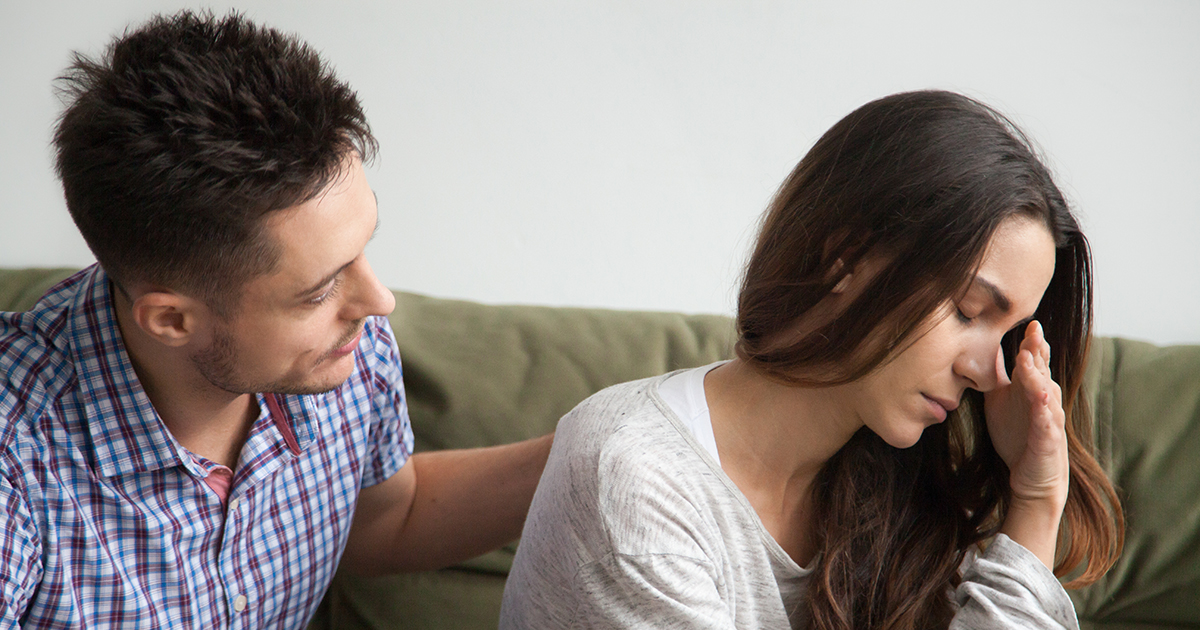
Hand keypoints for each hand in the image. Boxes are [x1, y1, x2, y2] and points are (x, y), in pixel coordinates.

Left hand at [983, 321, 1069, 509]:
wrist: (1031, 477)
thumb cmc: (1018, 435)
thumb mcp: (1001, 399)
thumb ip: (996, 375)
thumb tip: (982, 347)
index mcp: (1032, 388)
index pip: (1034, 360)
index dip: (1031, 341)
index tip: (1026, 320)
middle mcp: (1044, 399)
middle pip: (1041, 370)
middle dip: (1037, 350)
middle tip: (1033, 328)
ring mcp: (1049, 419)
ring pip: (1045, 392)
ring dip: (1037, 375)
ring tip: (1027, 359)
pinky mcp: (1048, 440)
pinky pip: (1046, 423)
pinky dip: (1043, 411)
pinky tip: (1039, 400)